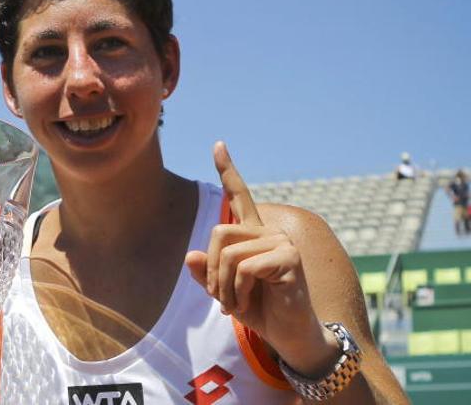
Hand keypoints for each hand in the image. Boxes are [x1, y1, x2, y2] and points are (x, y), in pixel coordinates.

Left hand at [185, 142, 331, 365]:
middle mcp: (269, 233)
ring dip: (223, 286)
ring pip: (229, 253)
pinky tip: (248, 304)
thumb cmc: (260, 311)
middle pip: (219, 231)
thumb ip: (207, 274)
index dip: (228, 171)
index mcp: (253, 235)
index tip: (218, 145)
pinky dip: (237, 292)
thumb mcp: (224, 292)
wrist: (290, 336)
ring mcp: (281, 243)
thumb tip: (190, 256)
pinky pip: (244, 269)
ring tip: (235, 304)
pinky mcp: (289, 259)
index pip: (240, 197)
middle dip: (212, 270)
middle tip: (221, 297)